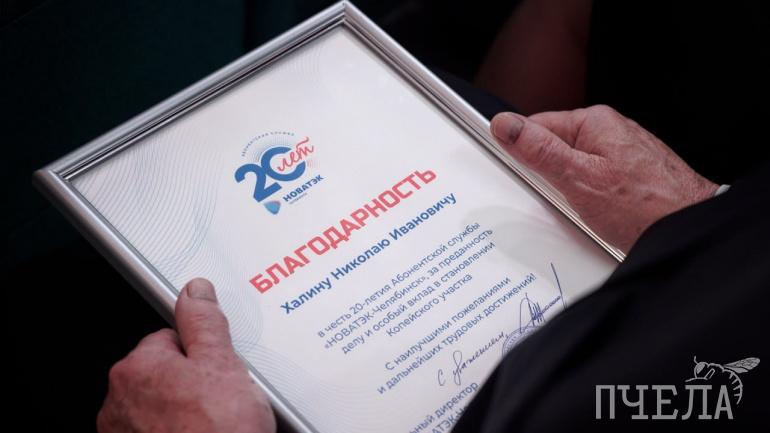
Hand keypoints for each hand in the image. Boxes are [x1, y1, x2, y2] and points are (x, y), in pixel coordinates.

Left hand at [97, 279, 275, 432]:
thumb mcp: (223, 364)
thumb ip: (205, 321)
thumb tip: (195, 291)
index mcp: (137, 367)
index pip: (169, 339)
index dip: (202, 354)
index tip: (216, 369)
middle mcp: (119, 399)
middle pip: (163, 373)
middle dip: (190, 382)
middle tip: (221, 400)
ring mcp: (122, 432)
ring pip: (159, 405)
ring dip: (182, 410)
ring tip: (214, 423)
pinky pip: (155, 430)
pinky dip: (175, 432)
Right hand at [490, 105, 717, 252]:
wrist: (687, 229)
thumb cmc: (644, 207)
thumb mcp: (578, 179)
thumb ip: (538, 150)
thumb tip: (505, 124)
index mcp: (594, 122)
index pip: (536, 126)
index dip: (522, 151)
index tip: (517, 171)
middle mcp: (610, 133)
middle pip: (555, 150)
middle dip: (550, 177)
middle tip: (562, 198)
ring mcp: (621, 155)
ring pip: (574, 170)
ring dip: (570, 193)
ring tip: (587, 211)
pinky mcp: (629, 176)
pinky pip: (593, 183)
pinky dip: (590, 201)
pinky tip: (599, 216)